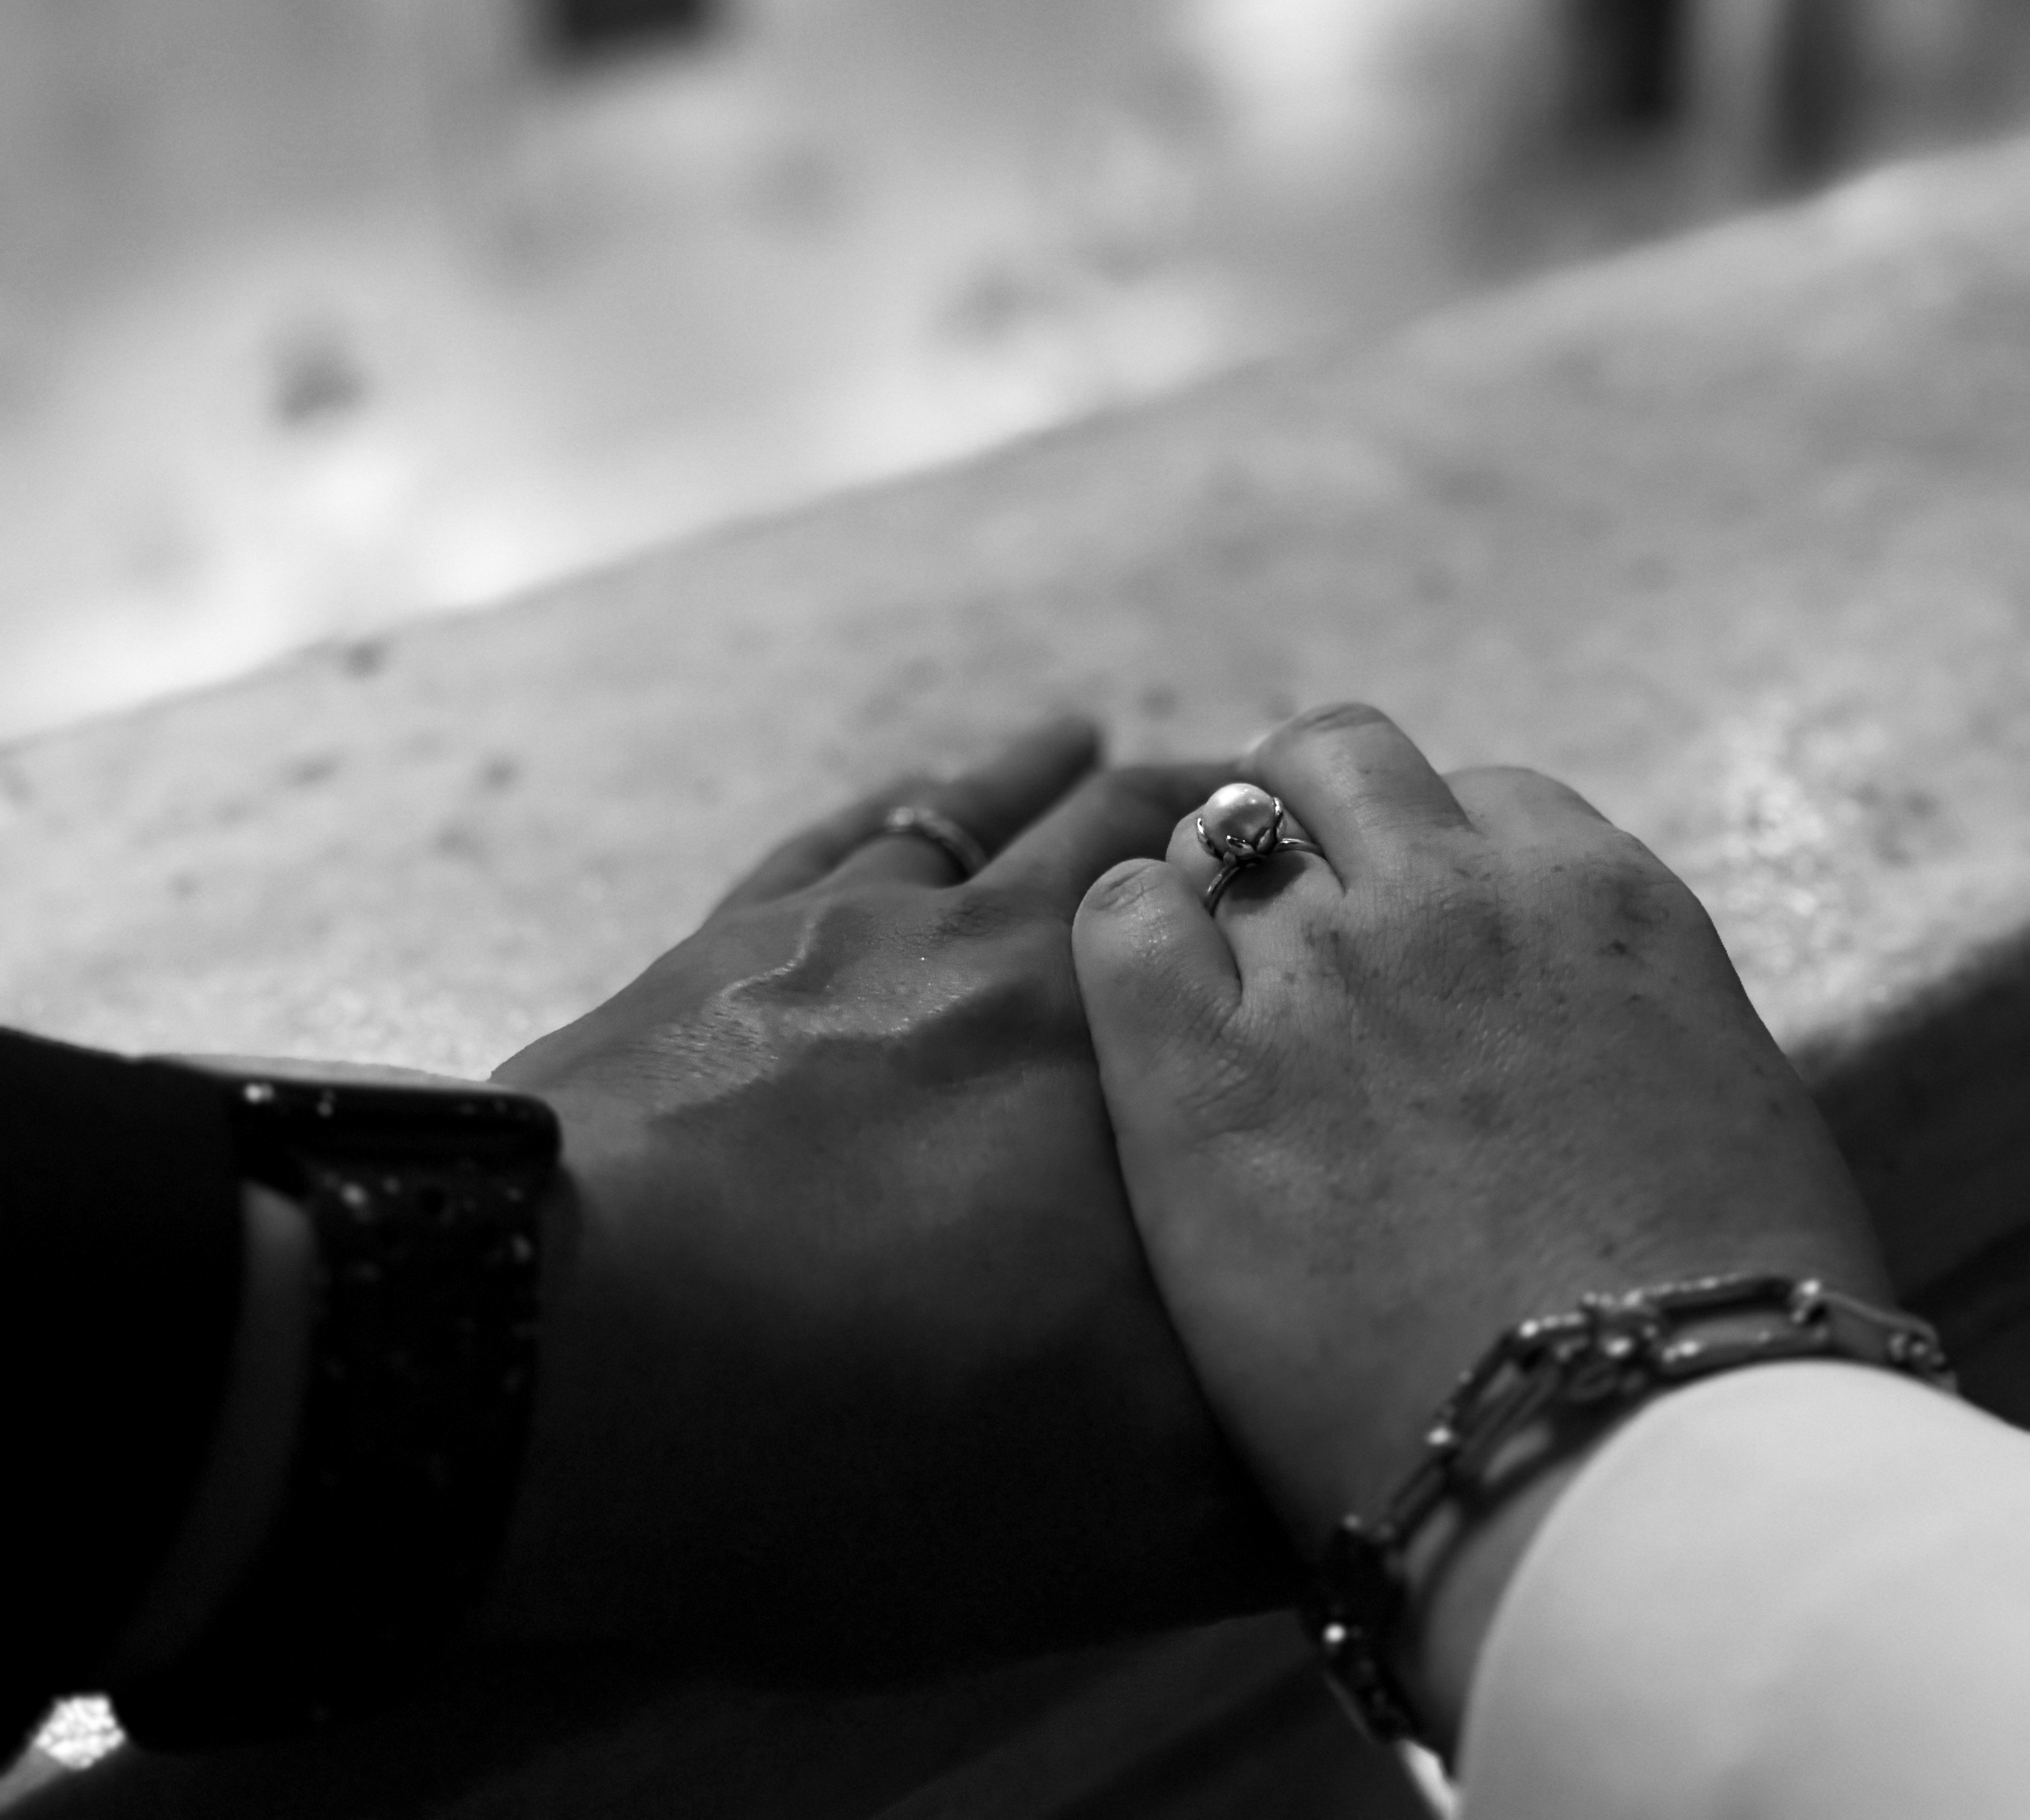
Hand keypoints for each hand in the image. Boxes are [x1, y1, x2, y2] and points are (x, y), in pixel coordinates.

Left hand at [484, 719, 1291, 1680]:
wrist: (566, 1368)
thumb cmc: (853, 1443)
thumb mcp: (1118, 1522)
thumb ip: (1268, 1470)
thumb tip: (1371, 1435)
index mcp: (1125, 1070)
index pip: (1267, 954)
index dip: (1326, 921)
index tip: (1366, 904)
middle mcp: (1010, 962)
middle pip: (1133, 835)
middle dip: (1208, 815)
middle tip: (1259, 799)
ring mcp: (856, 934)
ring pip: (985, 811)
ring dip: (1056, 776)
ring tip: (1096, 740)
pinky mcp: (726, 946)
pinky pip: (843, 837)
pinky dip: (906, 804)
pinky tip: (923, 796)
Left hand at [1071, 704, 1889, 1736]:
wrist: (1635, 1455)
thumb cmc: (1714, 1336)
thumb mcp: (1717, 1128)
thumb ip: (1617, 1037)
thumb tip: (1570, 1041)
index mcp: (1600, 902)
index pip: (1487, 800)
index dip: (1440, 859)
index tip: (1423, 931)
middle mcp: (1456, 895)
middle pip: (1343, 761)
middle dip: (1311, 819)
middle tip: (1289, 919)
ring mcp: (1323, 969)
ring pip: (1226, 827)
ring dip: (1214, 878)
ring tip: (1207, 977)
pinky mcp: (1203, 1071)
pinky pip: (1121, 924)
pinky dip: (1123, 940)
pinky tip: (1137, 1017)